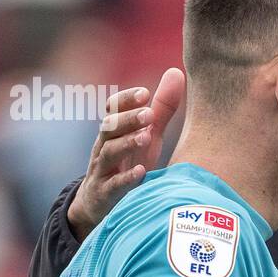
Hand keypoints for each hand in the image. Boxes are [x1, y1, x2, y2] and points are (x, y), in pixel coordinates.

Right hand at [67, 68, 184, 238]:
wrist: (100, 205)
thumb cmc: (128, 163)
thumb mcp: (146, 135)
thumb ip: (162, 108)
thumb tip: (176, 71)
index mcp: (114, 131)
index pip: (112, 109)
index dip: (125, 100)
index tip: (145, 93)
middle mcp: (104, 147)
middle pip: (109, 127)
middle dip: (128, 119)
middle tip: (149, 113)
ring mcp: (102, 170)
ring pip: (108, 153)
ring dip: (126, 143)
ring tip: (146, 137)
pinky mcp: (105, 194)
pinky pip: (113, 185)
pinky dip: (126, 178)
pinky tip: (141, 172)